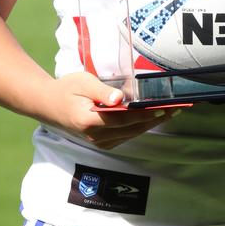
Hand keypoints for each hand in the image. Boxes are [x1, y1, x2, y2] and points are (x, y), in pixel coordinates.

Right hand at [44, 71, 173, 149]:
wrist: (48, 105)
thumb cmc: (66, 89)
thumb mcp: (82, 82)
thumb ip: (102, 91)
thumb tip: (120, 98)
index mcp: (89, 120)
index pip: (124, 119)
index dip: (146, 114)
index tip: (163, 108)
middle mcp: (95, 136)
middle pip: (132, 128)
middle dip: (156, 119)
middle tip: (176, 108)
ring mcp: (98, 142)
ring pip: (131, 134)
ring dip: (151, 124)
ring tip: (170, 112)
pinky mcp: (102, 142)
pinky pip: (125, 136)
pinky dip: (140, 127)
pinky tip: (153, 118)